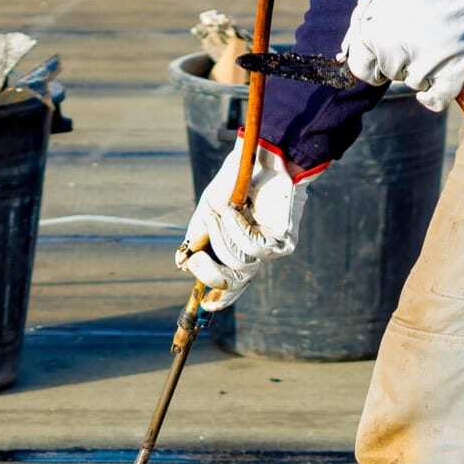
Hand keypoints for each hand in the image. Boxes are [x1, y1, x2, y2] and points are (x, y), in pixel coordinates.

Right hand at [179, 140, 305, 310]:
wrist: (263, 158)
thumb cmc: (237, 181)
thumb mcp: (209, 209)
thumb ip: (196, 235)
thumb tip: (181, 264)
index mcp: (236, 249)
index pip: (231, 284)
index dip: (219, 299)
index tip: (205, 305)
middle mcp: (255, 253)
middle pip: (232, 283)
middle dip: (209, 272)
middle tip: (197, 256)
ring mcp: (269, 248)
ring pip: (239, 265)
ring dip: (222, 239)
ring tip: (222, 212)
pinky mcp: (281, 241)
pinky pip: (251, 247)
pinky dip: (237, 229)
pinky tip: (236, 210)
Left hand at [340, 0, 463, 111]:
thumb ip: (357, 31)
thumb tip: (343, 58)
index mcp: (368, 36)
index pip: (363, 70)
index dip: (376, 61)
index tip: (389, 50)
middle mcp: (392, 54)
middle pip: (391, 74)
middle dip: (402, 59)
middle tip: (419, 32)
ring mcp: (423, 63)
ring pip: (415, 82)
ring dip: (423, 67)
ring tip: (436, 36)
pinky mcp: (452, 68)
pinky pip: (437, 99)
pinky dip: (435, 96)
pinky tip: (436, 84)